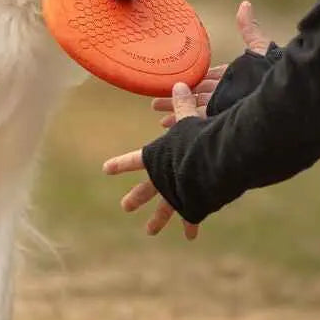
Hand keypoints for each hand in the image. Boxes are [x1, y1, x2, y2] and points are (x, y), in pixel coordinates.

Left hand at [103, 82, 201, 239]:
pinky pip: (191, 215)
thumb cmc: (198, 140)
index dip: (121, 163)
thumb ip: (184, 104)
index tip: (106, 170)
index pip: (134, 159)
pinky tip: (190, 236)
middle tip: (125, 206)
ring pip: (166, 208)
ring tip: (149, 232)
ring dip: (159, 220)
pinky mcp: (193, 202)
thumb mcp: (190, 119)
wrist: (212, 165)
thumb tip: (179, 83)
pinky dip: (191, 224)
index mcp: (157, 158)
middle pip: (147, 188)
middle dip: (137, 197)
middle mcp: (163, 177)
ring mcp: (176, 192)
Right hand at [152, 0, 269, 126]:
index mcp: (233, 79)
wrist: (280, 99)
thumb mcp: (259, 48)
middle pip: (196, 95)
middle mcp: (227, 95)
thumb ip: (249, 29)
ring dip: (175, 110)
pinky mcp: (222, 121)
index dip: (192, 78)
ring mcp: (224, 109)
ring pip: (194, 108)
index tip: (174, 79)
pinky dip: (183, 123)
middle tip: (156, 100)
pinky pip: (199, 122)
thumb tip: (245, 4)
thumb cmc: (272, 75)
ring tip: (157, 112)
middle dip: (176, 96)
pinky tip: (169, 125)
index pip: (209, 78)